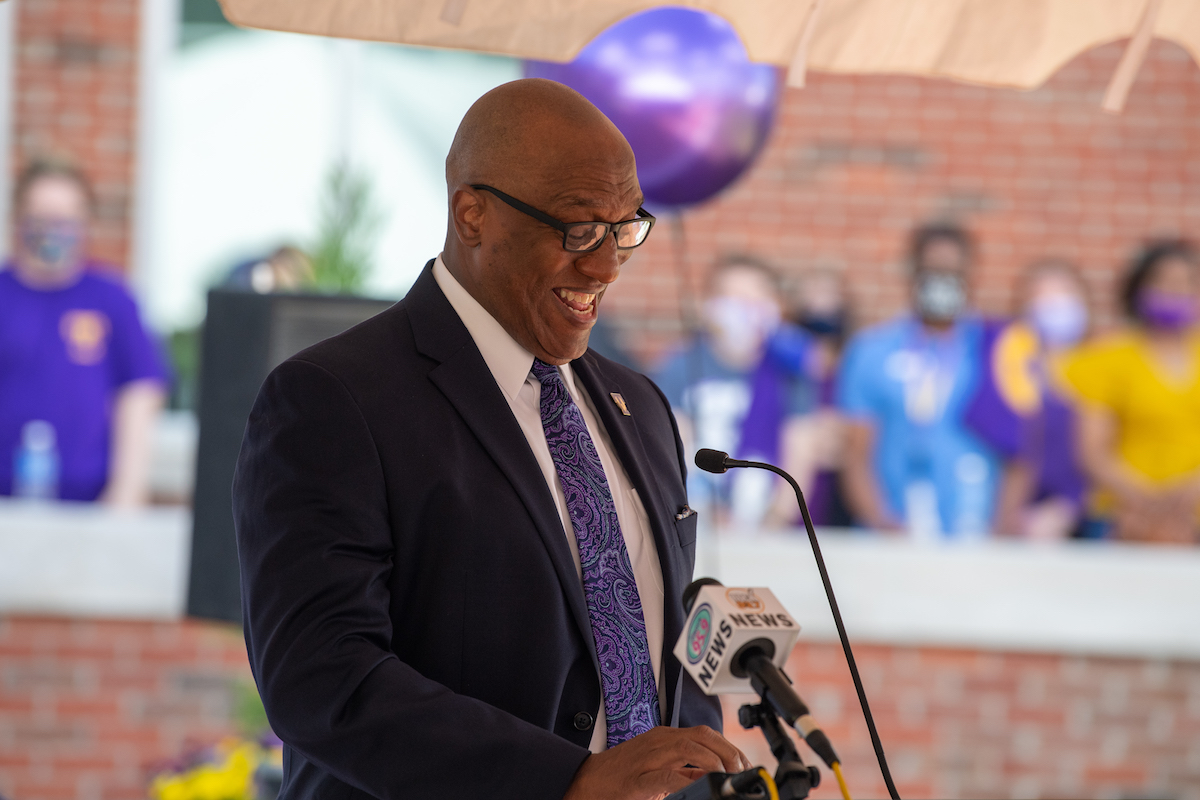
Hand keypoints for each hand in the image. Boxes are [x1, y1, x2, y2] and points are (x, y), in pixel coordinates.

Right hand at [562, 725, 750, 799]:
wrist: (585, 781)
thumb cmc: (621, 776)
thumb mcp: (658, 767)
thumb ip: (684, 769)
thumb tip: (712, 777)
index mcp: (665, 737)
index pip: (706, 733)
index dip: (729, 747)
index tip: (744, 765)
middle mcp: (659, 742)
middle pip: (702, 736)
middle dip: (727, 753)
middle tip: (741, 772)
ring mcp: (648, 758)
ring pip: (689, 749)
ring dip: (714, 763)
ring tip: (727, 778)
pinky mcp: (638, 779)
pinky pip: (668, 777)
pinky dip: (688, 781)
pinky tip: (700, 788)